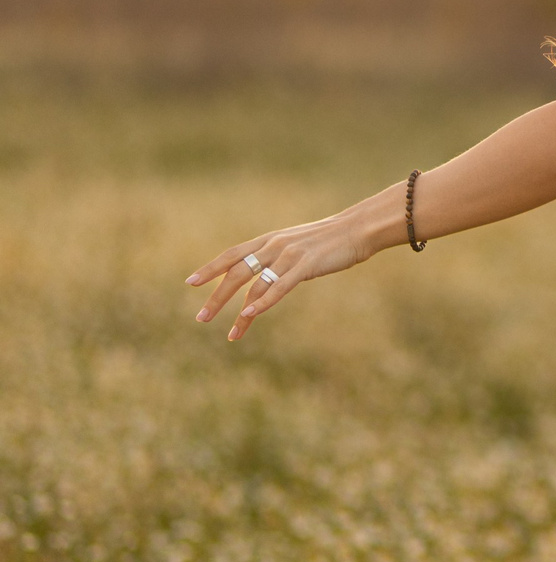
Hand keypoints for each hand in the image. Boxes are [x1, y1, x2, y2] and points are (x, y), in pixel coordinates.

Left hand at [187, 209, 377, 341]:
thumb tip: (271, 276)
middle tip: (201, 318)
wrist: (359, 229)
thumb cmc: (333, 240)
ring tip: (231, 333)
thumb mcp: (299, 245)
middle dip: (216, 297)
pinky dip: (263, 302)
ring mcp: (288, 255)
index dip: (211, 268)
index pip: (232, 254)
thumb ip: (281, 258)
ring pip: (254, 285)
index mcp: (270, 240)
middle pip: (236, 272)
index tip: (190, 282)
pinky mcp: (305, 265)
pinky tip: (250, 314)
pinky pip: (278, 286)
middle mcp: (274, 246)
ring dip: (240, 311)